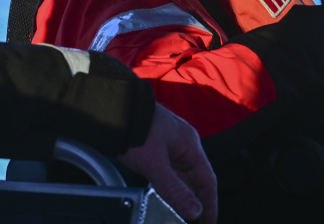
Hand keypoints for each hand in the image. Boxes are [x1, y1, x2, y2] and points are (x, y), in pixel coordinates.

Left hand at [119, 104, 217, 223]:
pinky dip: (169, 186)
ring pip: (180, 176)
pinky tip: (163, 196)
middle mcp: (183, 145)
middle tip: (194, 221)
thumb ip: (174, 189)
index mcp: (190, 145)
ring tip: (178, 214)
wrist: (113, 111)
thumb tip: (195, 210)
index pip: (208, 180)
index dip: (210, 204)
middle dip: (196, 202)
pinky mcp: (157, 147)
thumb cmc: (135, 126)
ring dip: (180, 195)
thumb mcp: (154, 163)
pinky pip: (168, 171)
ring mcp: (170, 146)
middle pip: (195, 179)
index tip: (209, 222)